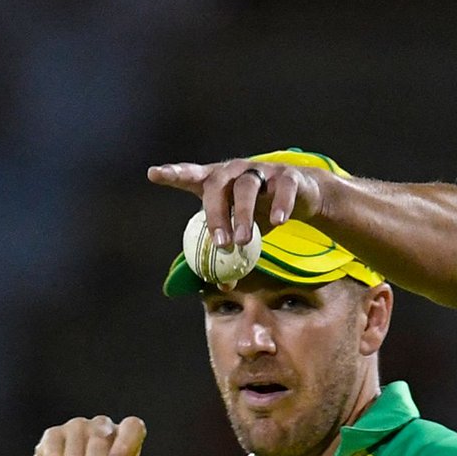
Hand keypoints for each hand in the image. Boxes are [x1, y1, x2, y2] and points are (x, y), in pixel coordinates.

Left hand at [148, 158, 326, 251]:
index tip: (153, 174)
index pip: (192, 175)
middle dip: (215, 214)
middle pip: (218, 185)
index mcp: (219, 180)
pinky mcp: (288, 175)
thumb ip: (231, 252)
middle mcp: (237, 170)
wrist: (303, 196)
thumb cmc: (263, 211)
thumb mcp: (244, 231)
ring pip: (247, 188)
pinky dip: (280, 205)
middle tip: (219, 243)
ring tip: (243, 241)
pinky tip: (278, 222)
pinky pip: (282, 188)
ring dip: (243, 215)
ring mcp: (262, 170)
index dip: (173, 173)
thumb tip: (222, 285)